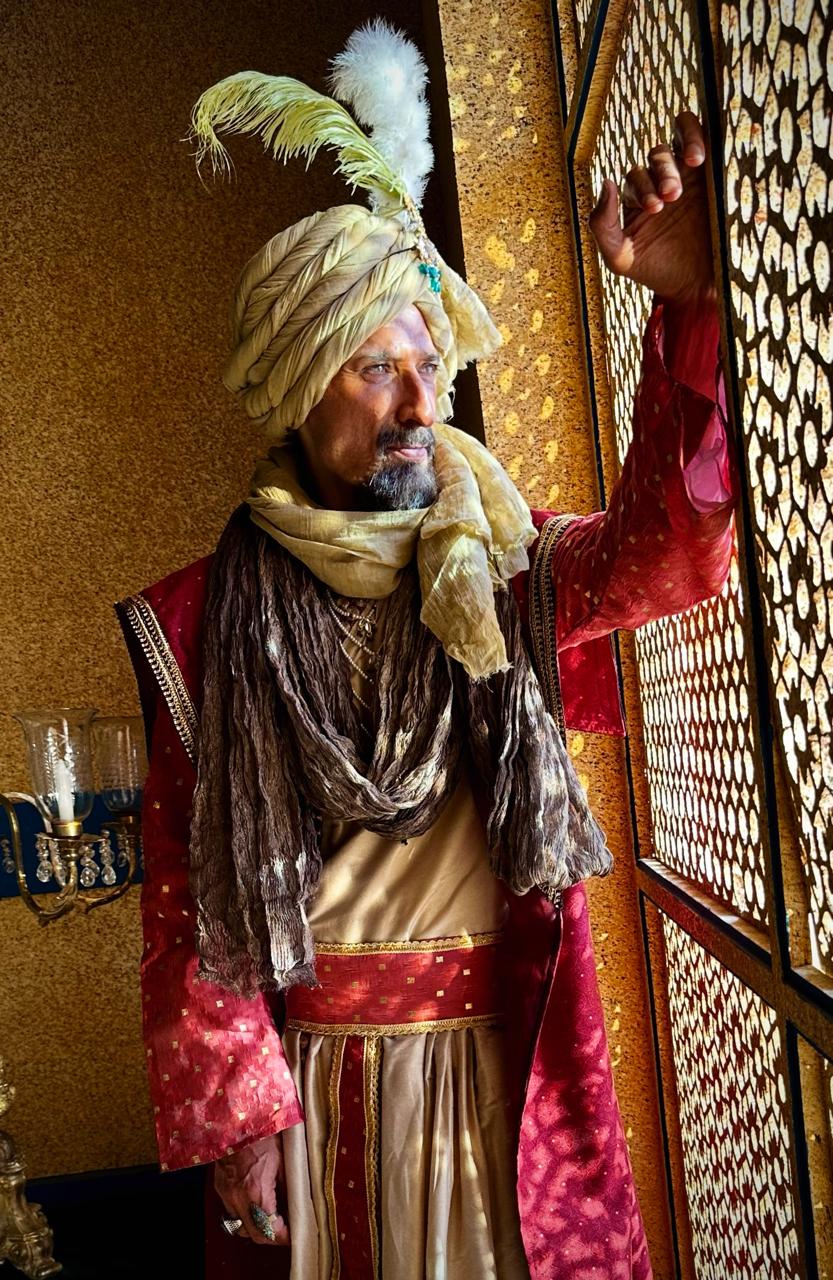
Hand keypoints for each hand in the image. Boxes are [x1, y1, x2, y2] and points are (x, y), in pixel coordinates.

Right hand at [214, 1133, 288, 1245]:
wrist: (237, 1119)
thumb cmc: (263, 1134)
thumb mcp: (284, 1160)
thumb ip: (289, 1187)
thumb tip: (298, 1206)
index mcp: (256, 1191)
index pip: (270, 1230)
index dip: (285, 1237)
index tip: (295, 1235)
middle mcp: (238, 1198)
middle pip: (256, 1235)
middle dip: (272, 1237)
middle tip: (286, 1231)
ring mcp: (227, 1194)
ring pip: (241, 1227)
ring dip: (257, 1229)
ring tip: (271, 1221)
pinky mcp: (220, 1188)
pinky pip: (232, 1212)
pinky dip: (245, 1215)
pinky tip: (255, 1205)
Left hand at [589, 111, 714, 304]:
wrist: (696, 286)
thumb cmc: (657, 272)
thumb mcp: (620, 257)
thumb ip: (602, 225)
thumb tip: (606, 183)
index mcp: (640, 197)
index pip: (635, 176)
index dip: (642, 187)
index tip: (656, 209)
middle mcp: (663, 181)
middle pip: (656, 157)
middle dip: (661, 174)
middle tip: (671, 198)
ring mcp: (689, 174)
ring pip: (674, 144)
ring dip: (676, 159)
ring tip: (687, 175)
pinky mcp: (714, 172)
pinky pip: (701, 136)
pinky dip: (694, 134)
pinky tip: (698, 156)